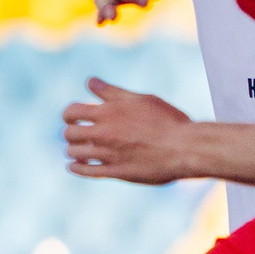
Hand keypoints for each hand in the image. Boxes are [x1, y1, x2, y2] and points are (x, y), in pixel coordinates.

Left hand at [64, 77, 192, 181]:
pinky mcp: (116, 172)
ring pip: (74, 153)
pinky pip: (86, 171)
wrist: (185, 147)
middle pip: (69, 133)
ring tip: (81, 150)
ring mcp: (109, 154)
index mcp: (110, 112)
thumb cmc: (167, 120)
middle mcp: (105, 133)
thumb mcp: (141, 99)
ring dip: (73, 150)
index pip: (72, 111)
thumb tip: (90, 81)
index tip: (74, 118)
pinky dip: (76, 168)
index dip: (69, 114)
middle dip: (70, 133)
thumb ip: (112, 92)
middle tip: (78, 135)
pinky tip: (75, 166)